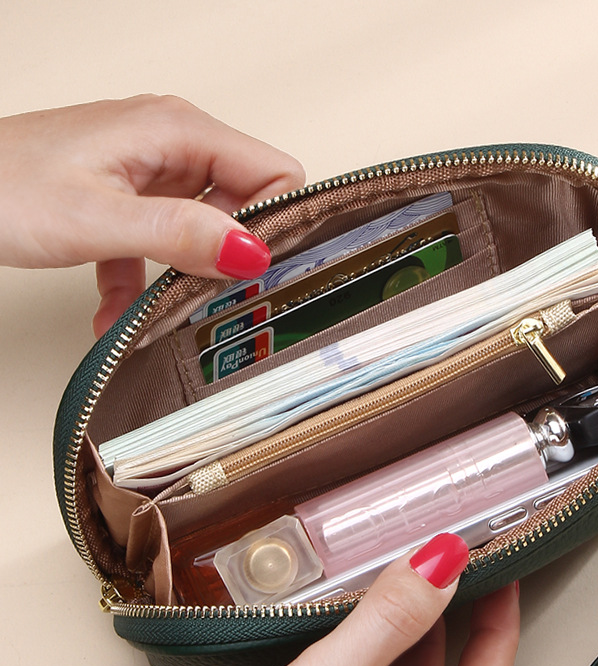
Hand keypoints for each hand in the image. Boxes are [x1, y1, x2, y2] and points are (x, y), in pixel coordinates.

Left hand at [0, 95, 304, 336]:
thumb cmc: (0, 185)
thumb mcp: (99, 218)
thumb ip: (181, 234)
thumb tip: (252, 252)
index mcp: (177, 130)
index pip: (274, 170)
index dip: (278, 221)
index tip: (262, 270)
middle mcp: (170, 144)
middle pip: (244, 202)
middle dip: (233, 255)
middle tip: (219, 297)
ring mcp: (148, 172)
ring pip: (203, 228)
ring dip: (188, 275)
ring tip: (168, 309)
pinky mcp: (127, 200)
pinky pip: (161, 244)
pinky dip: (146, 282)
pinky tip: (120, 312)